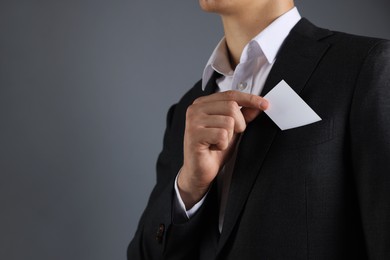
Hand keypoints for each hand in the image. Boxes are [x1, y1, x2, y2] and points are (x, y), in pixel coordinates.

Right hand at [178, 90, 268, 208]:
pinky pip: (222, 135)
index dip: (250, 99)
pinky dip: (222, 145)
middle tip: (229, 135)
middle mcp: (195, 109)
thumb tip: (259, 106)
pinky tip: (213, 148)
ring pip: (228, 121)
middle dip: (239, 124)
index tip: (265, 104)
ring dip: (229, 136)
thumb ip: (244, 116)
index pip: (230, 94)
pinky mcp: (194, 134)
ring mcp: (193, 121)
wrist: (199, 171)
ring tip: (218, 142)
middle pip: (231, 106)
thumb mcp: (233, 130)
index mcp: (203, 103)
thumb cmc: (213, 150)